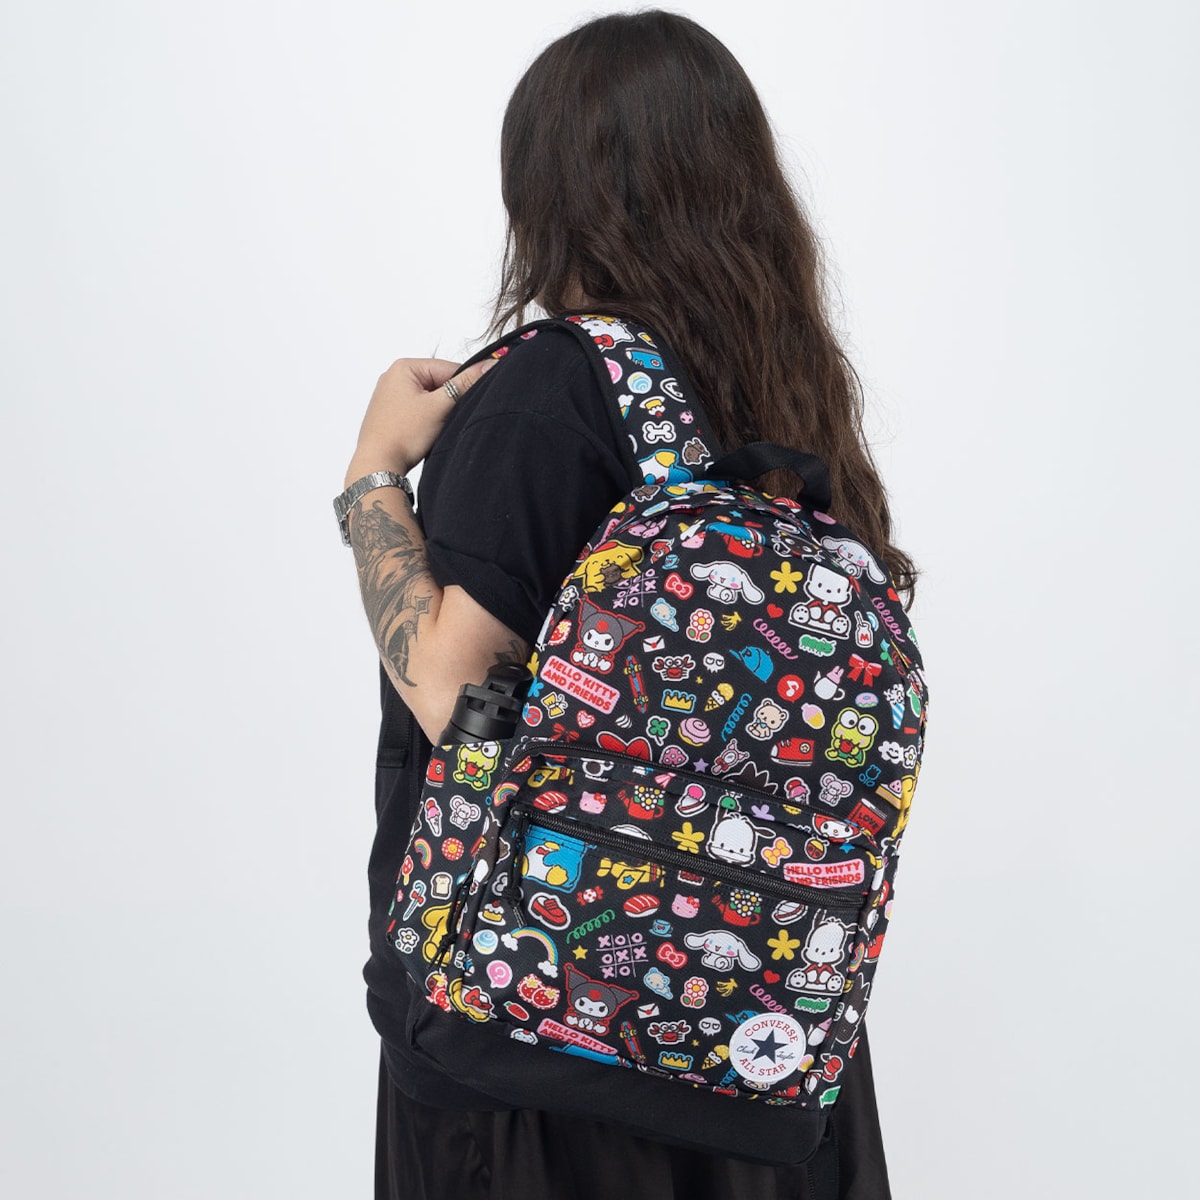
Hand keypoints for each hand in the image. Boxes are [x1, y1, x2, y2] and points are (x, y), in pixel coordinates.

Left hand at [345, 355, 494, 484]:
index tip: (469, 403)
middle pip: (439, 383)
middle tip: (445, 419)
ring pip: (429, 398)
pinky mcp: (391, 412)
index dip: (463, 387)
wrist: (378, 464)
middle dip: (448, 401)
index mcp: (404, 367)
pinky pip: (418, 409)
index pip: (449, 368)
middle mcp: (393, 377)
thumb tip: (488, 365)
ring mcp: (390, 395)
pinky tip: (423, 431)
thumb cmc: (402, 434)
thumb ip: (465, 383)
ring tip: (431, 427)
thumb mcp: (440, 406)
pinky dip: (426, 419)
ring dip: (438, 412)